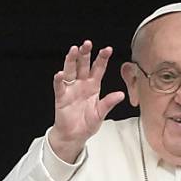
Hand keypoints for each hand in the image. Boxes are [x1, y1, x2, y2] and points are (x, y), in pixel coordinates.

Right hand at [48, 40, 124, 162]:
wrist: (74, 136)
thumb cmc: (87, 124)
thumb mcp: (101, 113)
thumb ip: (109, 103)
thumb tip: (121, 94)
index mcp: (93, 86)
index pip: (98, 69)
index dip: (102, 59)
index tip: (107, 49)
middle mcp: (81, 84)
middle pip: (83, 65)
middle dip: (85, 54)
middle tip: (87, 44)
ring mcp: (71, 89)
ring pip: (70, 71)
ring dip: (71, 60)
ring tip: (73, 50)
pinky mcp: (61, 97)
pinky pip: (59, 87)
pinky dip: (59, 80)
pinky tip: (60, 74)